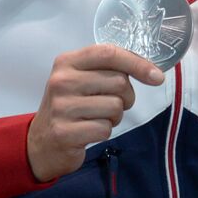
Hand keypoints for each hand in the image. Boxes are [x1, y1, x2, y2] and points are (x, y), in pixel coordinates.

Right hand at [26, 44, 164, 181]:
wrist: (41, 144)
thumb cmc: (71, 107)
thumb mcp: (83, 80)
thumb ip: (109, 69)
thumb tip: (153, 71)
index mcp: (67, 62)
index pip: (109, 53)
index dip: (137, 63)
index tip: (157, 76)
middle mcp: (61, 81)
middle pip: (118, 82)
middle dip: (125, 96)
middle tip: (112, 103)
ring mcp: (61, 107)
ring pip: (115, 107)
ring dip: (114, 116)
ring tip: (96, 118)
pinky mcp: (64, 132)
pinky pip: (105, 129)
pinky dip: (104, 132)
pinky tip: (89, 131)